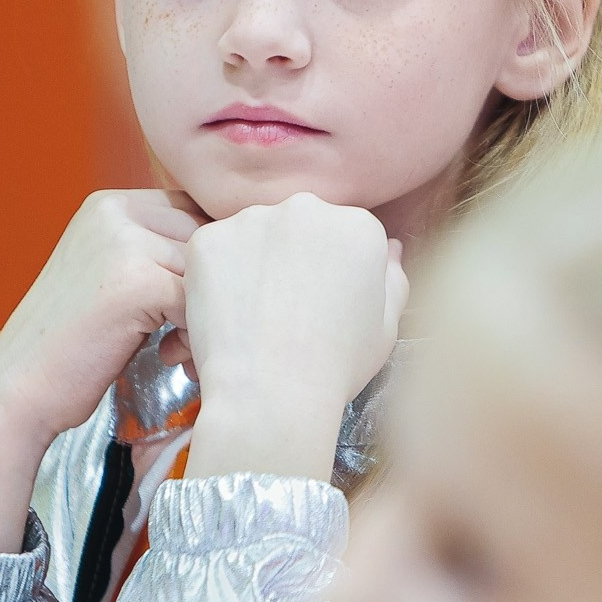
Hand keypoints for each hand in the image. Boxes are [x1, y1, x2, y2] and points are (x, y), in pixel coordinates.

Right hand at [0, 190, 198, 549]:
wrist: (17, 391)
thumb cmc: (71, 346)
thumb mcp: (109, 278)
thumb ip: (155, 253)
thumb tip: (234, 251)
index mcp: (110, 203)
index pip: (193, 212)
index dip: (208, 261)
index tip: (200, 303)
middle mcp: (116, 210)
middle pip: (207, 237)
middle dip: (213, 286)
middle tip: (193, 333)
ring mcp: (124, 243)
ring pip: (208, 271)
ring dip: (209, 313)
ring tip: (182, 348)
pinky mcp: (136, 282)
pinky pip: (199, 302)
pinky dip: (197, 335)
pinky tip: (172, 358)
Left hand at [182, 194, 404, 482]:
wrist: (271, 392)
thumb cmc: (336, 367)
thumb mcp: (387, 328)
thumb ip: (394, 278)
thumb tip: (392, 248)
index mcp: (359, 227)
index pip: (346, 235)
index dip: (334, 272)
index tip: (324, 304)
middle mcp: (308, 208)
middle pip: (300, 226)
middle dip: (295, 258)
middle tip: (287, 309)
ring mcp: (253, 220)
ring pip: (255, 234)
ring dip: (256, 261)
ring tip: (256, 314)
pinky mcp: (208, 239)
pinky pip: (214, 250)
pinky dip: (217, 275)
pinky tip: (228, 312)